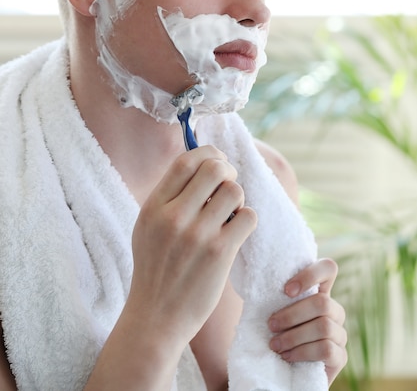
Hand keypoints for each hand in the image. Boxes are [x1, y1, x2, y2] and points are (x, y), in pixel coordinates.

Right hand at [128, 145, 256, 351]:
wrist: (156, 317)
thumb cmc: (155, 268)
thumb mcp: (147, 226)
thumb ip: (168, 196)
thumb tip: (200, 164)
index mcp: (153, 207)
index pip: (186, 161)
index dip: (208, 153)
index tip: (217, 161)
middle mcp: (174, 216)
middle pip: (215, 169)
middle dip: (228, 171)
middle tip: (227, 185)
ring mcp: (198, 235)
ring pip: (235, 191)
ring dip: (238, 198)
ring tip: (229, 213)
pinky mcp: (220, 253)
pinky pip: (248, 217)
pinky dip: (246, 220)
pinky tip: (235, 231)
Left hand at [268, 258, 347, 385]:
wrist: (284, 372)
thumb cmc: (277, 334)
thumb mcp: (276, 312)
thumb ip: (275, 297)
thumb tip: (254, 274)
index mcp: (320, 292)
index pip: (328, 268)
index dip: (310, 275)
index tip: (286, 290)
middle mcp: (334, 310)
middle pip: (323, 302)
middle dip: (292, 314)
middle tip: (271, 324)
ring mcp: (340, 334)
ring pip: (324, 326)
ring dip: (294, 336)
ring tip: (275, 344)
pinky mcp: (340, 357)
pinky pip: (326, 349)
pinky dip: (302, 352)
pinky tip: (287, 356)